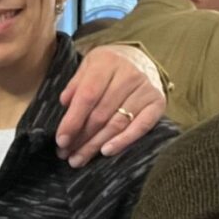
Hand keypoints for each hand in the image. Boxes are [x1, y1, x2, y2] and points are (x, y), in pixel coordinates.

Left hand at [56, 43, 167, 165]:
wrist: (140, 59)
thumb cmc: (108, 67)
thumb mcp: (89, 65)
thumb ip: (76, 83)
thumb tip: (64, 103)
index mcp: (107, 62)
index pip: (87, 96)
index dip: (73, 120)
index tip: (61, 140)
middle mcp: (129, 74)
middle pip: (101, 114)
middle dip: (81, 138)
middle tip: (66, 154)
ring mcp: (146, 89)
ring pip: (117, 124)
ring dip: (96, 145)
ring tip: (79, 159)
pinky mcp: (157, 103)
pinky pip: (140, 127)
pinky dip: (123, 141)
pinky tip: (106, 152)